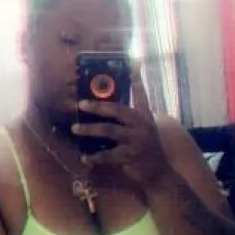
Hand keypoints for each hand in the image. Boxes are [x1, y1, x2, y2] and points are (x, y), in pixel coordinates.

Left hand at [71, 67, 170, 186]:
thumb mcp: (145, 129)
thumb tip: (109, 110)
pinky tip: (85, 157)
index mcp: (144, 116)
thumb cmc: (148, 149)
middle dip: (97, 106)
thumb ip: (131, 118)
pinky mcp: (129, 156)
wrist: (159, 172)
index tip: (132, 62)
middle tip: (81, 104)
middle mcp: (141, 125)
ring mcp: (135, 141)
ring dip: (89, 130)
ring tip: (75, 129)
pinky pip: (107, 155)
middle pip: (117, 110)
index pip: (141, 93)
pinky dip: (94, 157)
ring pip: (108, 131)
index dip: (136, 78)